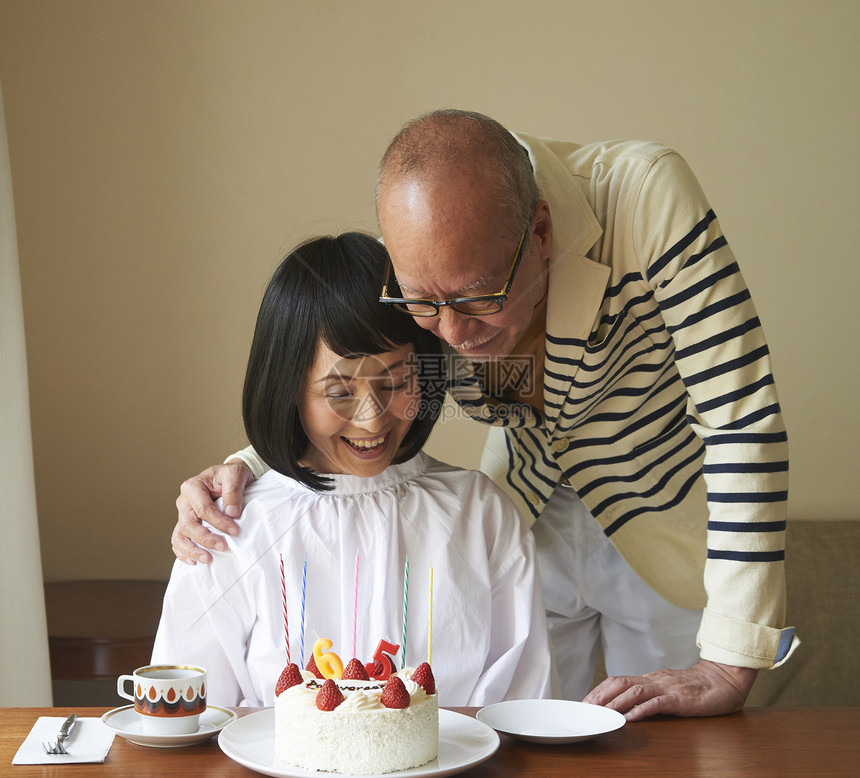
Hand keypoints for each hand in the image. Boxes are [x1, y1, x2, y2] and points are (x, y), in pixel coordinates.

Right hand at [172, 462, 254, 564]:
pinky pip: (178, 541)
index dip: (219, 522)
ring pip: (180, 536)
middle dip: (205, 539)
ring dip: (192, 550)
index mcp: (192, 487)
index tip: (235, 531)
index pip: (203, 509)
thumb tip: (231, 512)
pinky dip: (183, 553)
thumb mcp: (235, 475)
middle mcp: (184, 502)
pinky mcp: (186, 524)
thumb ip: (233, 491)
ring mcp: (183, 514)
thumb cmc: (230, 475)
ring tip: (208, 559)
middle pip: (189, 525)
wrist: (229, 478)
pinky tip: (194, 561)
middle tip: (224, 547)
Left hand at [583, 660, 757, 720]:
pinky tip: (630, 717)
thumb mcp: (670, 688)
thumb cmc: (699, 687)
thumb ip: (652, 693)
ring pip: (635, 691)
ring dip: (615, 702)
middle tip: (586, 708)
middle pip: (620, 682)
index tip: (585, 701)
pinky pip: (658, 703)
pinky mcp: (680, 699)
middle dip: (600, 695)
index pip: (619, 680)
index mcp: (651, 678)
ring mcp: (667, 688)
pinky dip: (642, 709)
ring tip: (601, 712)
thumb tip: (629, 705)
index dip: (600, 690)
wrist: (725, 679)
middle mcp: (655, 679)